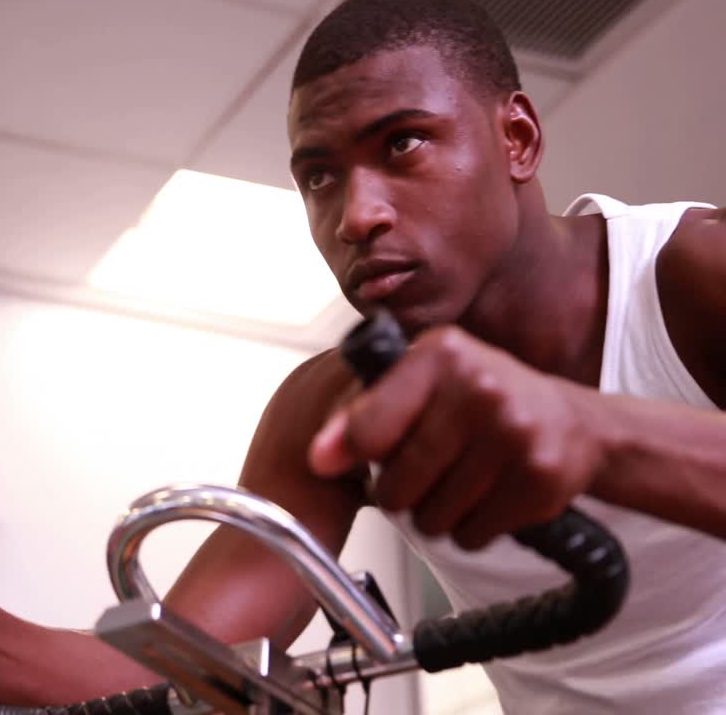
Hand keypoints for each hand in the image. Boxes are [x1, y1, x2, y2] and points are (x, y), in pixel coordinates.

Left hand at [308, 325, 606, 549]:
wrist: (571, 423)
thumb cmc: (479, 403)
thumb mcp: (419, 387)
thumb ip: (361, 416)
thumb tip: (318, 456)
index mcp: (439, 354)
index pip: (368, 425)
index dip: (348, 455)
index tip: (332, 462)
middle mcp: (479, 387)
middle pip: (399, 483)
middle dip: (400, 493)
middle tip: (420, 476)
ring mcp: (514, 432)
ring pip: (433, 517)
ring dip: (435, 515)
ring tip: (455, 485)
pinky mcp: (540, 478)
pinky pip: (472, 535)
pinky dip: (470, 530)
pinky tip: (484, 499)